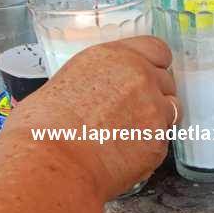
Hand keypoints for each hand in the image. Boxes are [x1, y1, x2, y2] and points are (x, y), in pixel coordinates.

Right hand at [4, 36, 181, 199]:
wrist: (52, 163)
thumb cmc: (43, 127)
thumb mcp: (64, 82)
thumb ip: (94, 81)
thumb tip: (93, 95)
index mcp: (114, 57)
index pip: (156, 49)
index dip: (153, 65)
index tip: (147, 75)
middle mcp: (140, 78)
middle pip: (166, 81)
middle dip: (154, 95)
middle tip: (131, 113)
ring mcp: (154, 110)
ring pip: (170, 112)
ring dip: (155, 121)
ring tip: (126, 137)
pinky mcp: (159, 142)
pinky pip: (161, 143)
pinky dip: (147, 149)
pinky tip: (122, 157)